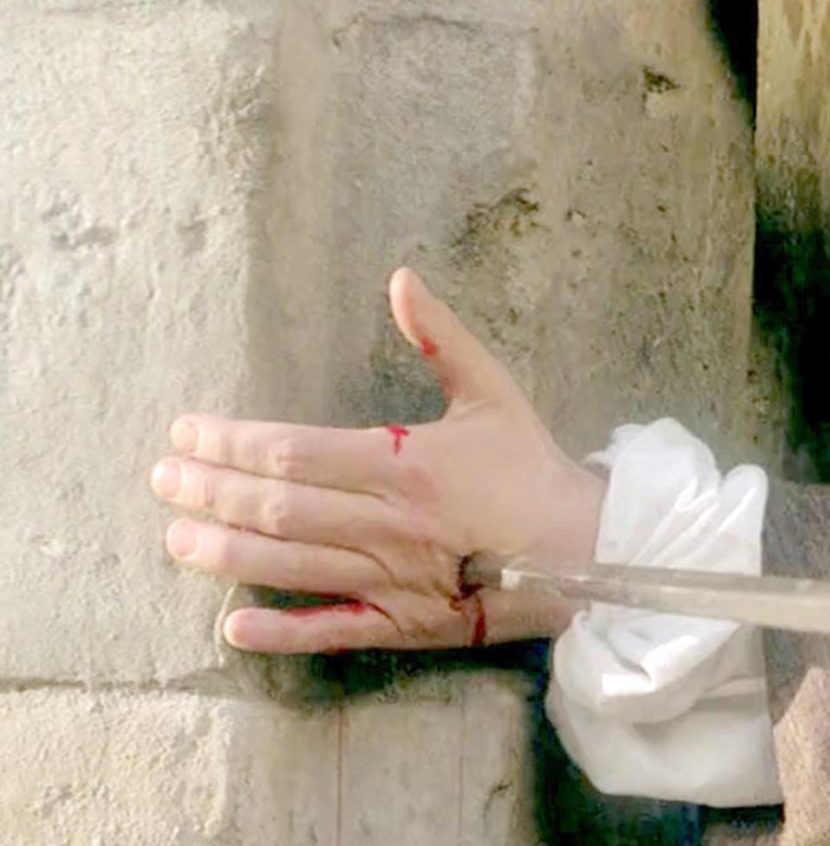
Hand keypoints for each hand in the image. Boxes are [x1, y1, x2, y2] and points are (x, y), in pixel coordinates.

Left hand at [153, 267, 604, 652]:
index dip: (230, 443)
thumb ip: (441, 337)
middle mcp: (390, 523)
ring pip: (289, 565)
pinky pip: (330, 629)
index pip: (294, 452)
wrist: (588, 549)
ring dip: (223, 553)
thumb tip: (400, 278)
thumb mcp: (493, 392)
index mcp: (406, 464)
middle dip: (210, 492)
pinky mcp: (402, 622)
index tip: (186, 432)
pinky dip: (280, 630)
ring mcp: (393, 578)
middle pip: (277, 508)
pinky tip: (232, 625)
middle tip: (163, 479)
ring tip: (174, 538)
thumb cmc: (532, 469)